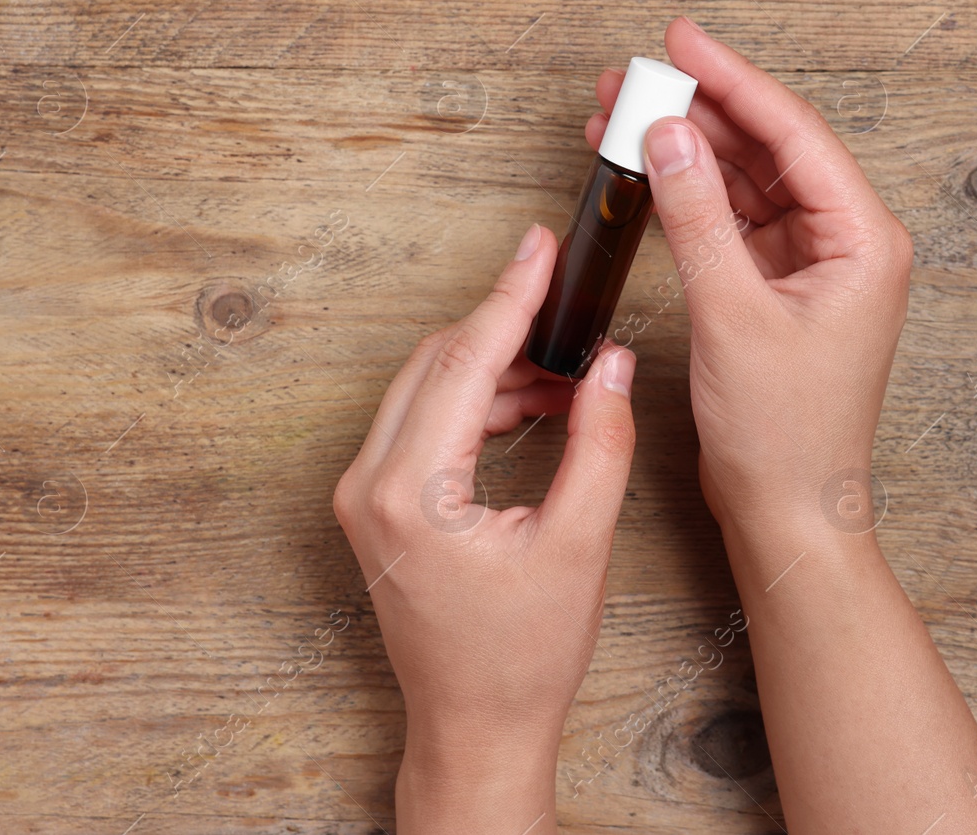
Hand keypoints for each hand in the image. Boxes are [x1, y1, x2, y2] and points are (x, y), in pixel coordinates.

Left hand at [332, 223, 637, 832]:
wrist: (475, 728)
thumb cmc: (520, 657)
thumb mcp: (578, 544)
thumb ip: (598, 442)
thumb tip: (611, 366)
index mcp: (409, 491)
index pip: (464, 362)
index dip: (511, 297)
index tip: (541, 248)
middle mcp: (369, 484)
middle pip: (437, 363)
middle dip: (503, 325)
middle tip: (562, 294)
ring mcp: (365, 495)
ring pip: (427, 388)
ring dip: (492, 367)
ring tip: (565, 369)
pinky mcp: (377, 506)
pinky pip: (422, 422)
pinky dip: (476, 402)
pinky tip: (530, 405)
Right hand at [587, 17, 912, 560]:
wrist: (787, 509)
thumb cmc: (784, 433)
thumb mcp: (733, 315)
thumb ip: (697, 218)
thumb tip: (668, 135)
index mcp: (864, 239)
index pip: (794, 134)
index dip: (733, 80)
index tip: (681, 41)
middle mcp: (846, 242)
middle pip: (769, 149)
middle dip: (699, 111)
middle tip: (631, 80)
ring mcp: (812, 264)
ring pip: (746, 182)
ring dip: (687, 151)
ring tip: (619, 119)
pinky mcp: (779, 287)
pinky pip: (732, 222)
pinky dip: (689, 198)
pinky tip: (645, 174)